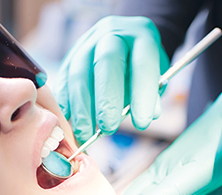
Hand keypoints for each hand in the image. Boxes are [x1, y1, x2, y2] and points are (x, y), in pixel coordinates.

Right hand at [54, 16, 169, 143]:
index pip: (142, 64)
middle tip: (108, 128)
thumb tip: (149, 114)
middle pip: (106, 62)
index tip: (141, 124)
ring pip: (79, 73)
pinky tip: (69, 121)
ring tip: (86, 133)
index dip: (142, 94)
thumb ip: (153, 93)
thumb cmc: (142, 66)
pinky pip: (64, 79)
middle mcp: (112, 34)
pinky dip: (66, 103)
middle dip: (106, 99)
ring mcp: (88, 43)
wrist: (126, 41)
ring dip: (81, 107)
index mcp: (142, 36)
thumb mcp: (157, 75)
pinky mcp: (70, 56)